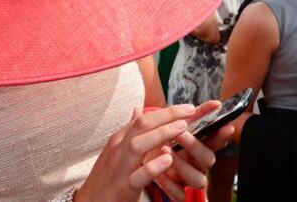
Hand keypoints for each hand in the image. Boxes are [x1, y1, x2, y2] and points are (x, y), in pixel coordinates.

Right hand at [74, 104, 196, 201]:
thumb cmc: (106, 177)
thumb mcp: (116, 150)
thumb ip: (129, 130)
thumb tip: (138, 109)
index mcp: (119, 140)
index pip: (143, 119)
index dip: (166, 112)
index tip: (187, 107)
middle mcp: (118, 150)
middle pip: (141, 126)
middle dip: (166, 116)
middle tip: (190, 110)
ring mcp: (119, 168)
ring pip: (138, 145)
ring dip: (161, 134)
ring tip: (183, 127)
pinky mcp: (123, 188)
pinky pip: (138, 176)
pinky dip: (153, 167)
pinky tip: (168, 159)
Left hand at [149, 101, 235, 199]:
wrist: (141, 160)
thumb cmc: (164, 141)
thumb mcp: (176, 125)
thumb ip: (193, 114)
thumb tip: (215, 103)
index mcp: (200, 147)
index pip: (216, 142)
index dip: (222, 136)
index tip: (226, 126)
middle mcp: (197, 164)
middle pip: (208, 159)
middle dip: (195, 145)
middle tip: (179, 133)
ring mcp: (188, 179)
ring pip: (198, 180)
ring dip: (183, 165)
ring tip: (165, 150)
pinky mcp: (177, 192)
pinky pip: (180, 195)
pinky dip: (169, 185)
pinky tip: (158, 173)